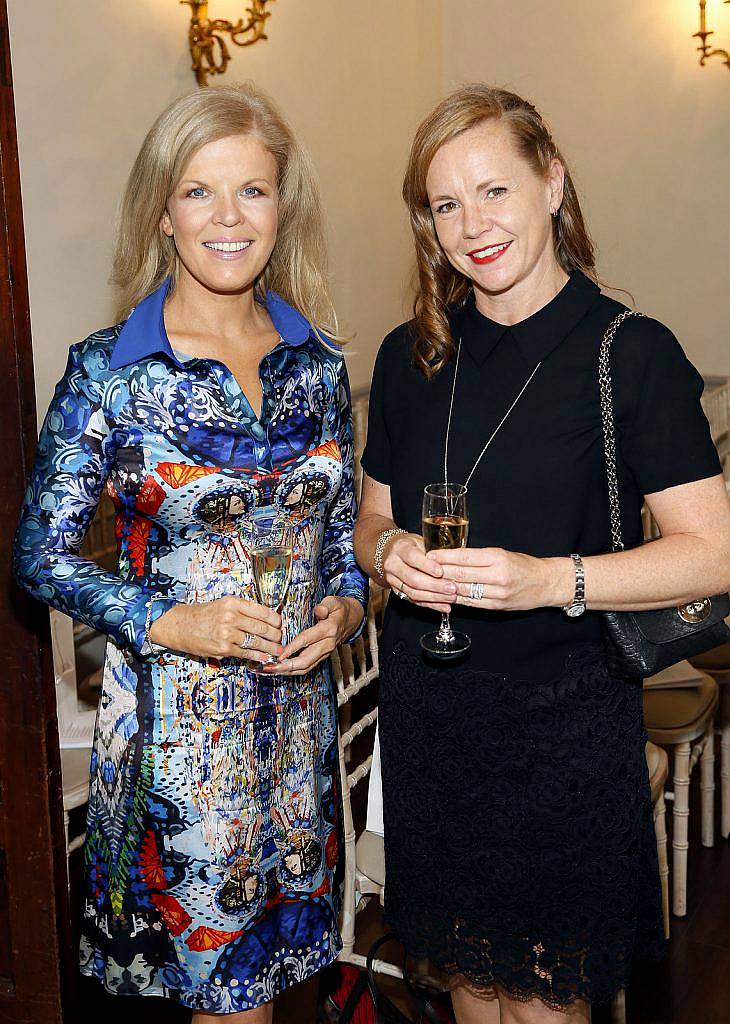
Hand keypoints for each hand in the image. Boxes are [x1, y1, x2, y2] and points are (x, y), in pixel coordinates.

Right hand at [149, 598, 282, 662]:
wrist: (179, 625)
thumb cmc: (202, 615)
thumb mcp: (223, 605)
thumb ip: (242, 611)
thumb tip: (264, 620)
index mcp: (234, 603)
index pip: (263, 612)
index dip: (276, 620)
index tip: (279, 625)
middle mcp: (231, 616)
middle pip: (263, 628)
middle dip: (275, 636)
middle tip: (280, 639)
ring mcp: (227, 633)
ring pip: (257, 642)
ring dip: (270, 648)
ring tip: (277, 650)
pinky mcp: (223, 648)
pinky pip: (246, 653)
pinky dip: (258, 656)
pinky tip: (264, 657)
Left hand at [266, 596, 363, 675]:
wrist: (353, 619)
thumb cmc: (340, 609)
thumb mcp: (334, 601)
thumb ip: (325, 605)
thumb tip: (318, 611)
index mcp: (329, 629)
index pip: (307, 640)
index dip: (293, 648)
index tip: (280, 654)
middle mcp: (327, 644)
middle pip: (306, 660)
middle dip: (287, 666)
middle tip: (271, 667)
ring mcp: (325, 652)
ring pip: (306, 667)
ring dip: (288, 671)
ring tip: (272, 670)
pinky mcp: (322, 656)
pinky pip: (308, 667)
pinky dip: (294, 670)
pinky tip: (282, 669)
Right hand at [382, 534, 456, 612]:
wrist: (392, 553)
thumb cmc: (412, 546)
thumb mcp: (422, 541)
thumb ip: (434, 552)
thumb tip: (452, 563)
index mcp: (400, 548)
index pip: (412, 557)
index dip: (427, 566)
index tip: (441, 571)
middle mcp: (393, 565)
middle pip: (413, 578)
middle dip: (434, 585)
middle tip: (451, 588)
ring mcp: (393, 580)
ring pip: (413, 592)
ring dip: (434, 597)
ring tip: (450, 598)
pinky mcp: (398, 592)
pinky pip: (415, 601)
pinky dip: (431, 605)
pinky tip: (444, 606)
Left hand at [430, 547, 568, 611]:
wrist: (546, 583)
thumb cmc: (523, 564)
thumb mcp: (502, 553)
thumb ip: (479, 557)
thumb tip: (451, 557)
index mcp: (497, 558)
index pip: (464, 557)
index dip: (444, 557)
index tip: (429, 555)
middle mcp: (497, 576)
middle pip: (460, 575)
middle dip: (439, 572)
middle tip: (422, 569)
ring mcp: (497, 594)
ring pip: (463, 591)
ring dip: (444, 588)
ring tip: (429, 584)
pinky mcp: (496, 607)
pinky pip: (471, 603)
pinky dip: (456, 599)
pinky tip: (444, 595)